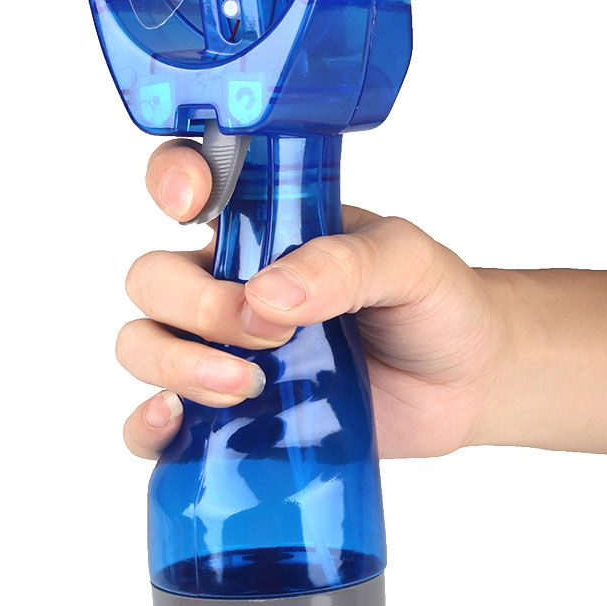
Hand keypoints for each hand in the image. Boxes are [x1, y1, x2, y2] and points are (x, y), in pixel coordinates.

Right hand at [117, 140, 513, 459]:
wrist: (465, 383)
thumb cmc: (435, 304)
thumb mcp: (407, 262)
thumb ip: (345, 264)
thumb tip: (267, 296)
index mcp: (263, 229)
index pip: (186, 185)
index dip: (169, 182)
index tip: (191, 205)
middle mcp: (229, 284)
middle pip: (152, 279)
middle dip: (194, 307)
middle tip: (268, 336)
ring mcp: (223, 351)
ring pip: (141, 344)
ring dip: (174, 365)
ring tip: (246, 386)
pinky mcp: (228, 416)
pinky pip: (153, 421)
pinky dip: (146, 423)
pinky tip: (175, 422)